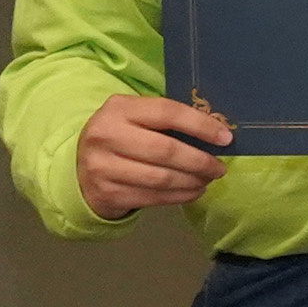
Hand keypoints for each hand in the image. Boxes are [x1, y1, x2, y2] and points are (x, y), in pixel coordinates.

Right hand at [77, 96, 228, 217]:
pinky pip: (152, 197)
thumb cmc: (125, 137)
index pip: (167, 113)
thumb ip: (170, 120)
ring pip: (161, 178)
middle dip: (200, 161)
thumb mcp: (138, 118)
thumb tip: (219, 133)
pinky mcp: (105, 193)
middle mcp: (105, 135)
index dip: (201, 126)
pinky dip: (180, 196)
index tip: (226, 139)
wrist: (81, 166)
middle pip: (166, 150)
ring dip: (192, 181)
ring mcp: (101, 167)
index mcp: (119, 109)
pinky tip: (193, 191)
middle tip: (219, 168)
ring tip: (207, 179)